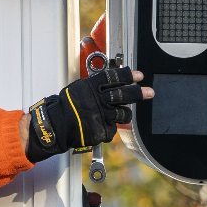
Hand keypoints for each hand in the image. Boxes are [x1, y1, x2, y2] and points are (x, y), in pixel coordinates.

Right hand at [24, 66, 151, 159]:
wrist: (56, 125)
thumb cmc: (65, 106)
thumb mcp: (79, 88)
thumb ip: (95, 85)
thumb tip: (112, 81)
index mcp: (92, 86)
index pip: (115, 77)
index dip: (129, 75)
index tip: (139, 75)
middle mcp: (99, 100)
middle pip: (125, 94)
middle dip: (139, 93)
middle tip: (149, 92)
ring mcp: (101, 116)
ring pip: (123, 114)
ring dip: (125, 114)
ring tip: (122, 114)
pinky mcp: (101, 130)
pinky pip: (112, 129)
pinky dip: (109, 127)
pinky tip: (102, 125)